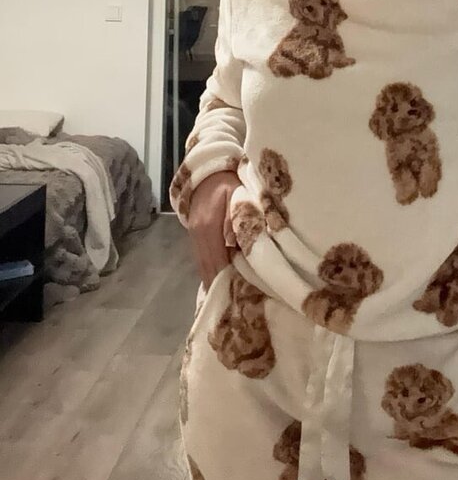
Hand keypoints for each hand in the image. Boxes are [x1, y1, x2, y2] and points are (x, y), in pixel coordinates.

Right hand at [187, 170, 240, 290]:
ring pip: (204, 267)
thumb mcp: (240, 193)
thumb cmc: (230, 181)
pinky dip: (214, 272)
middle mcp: (198, 235)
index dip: (228, 280)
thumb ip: (241, 215)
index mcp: (208, 226)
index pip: (217, 261)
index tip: (241, 298)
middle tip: (239, 307)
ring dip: (217, 282)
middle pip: (208, 269)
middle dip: (222, 287)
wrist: (208, 172)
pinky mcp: (196, 237)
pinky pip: (205, 260)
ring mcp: (194, 237)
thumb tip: (242, 242)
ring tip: (233, 301)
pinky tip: (225, 284)